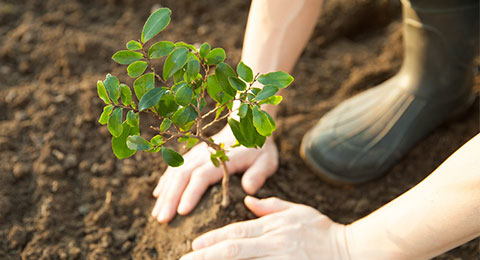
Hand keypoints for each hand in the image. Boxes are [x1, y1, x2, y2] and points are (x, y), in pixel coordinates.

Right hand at [151, 126, 278, 222]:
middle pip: (182, 176)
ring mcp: (195, 154)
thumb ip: (258, 174)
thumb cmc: (258, 149)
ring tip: (157, 215)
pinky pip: (174, 167)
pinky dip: (165, 182)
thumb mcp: (266, 161)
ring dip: (165, 193)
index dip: (191, 193)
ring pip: (175, 172)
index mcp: (221, 158)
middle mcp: (204, 155)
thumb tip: (248, 189)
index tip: (182, 212)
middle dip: (171, 198)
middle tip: (162, 220)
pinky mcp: (191, 155)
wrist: (247, 127)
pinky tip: (158, 196)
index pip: (202, 176)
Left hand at [180, 196, 348, 259]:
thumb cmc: (324, 231)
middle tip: (184, 259)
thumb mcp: (298, 211)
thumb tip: (248, 200)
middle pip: (233, 249)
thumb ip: (271, 206)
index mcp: (274, 226)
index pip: (236, 232)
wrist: (351, 250)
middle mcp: (274, 243)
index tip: (194, 245)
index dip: (213, 239)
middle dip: (206, 255)